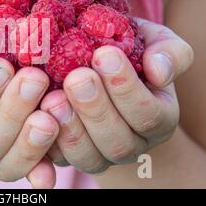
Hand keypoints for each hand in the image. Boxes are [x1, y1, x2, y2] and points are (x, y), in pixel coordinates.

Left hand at [39, 18, 193, 172]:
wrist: (99, 72)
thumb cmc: (131, 54)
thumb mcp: (156, 44)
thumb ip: (169, 53)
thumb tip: (159, 71)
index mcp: (158, 119)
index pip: (148, 114)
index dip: (126, 87)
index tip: (104, 54)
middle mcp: (131, 144)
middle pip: (118, 141)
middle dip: (95, 108)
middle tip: (76, 77)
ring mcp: (99, 155)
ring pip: (88, 156)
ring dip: (70, 128)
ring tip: (53, 98)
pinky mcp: (68, 157)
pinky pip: (57, 160)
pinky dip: (46, 141)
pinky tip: (36, 115)